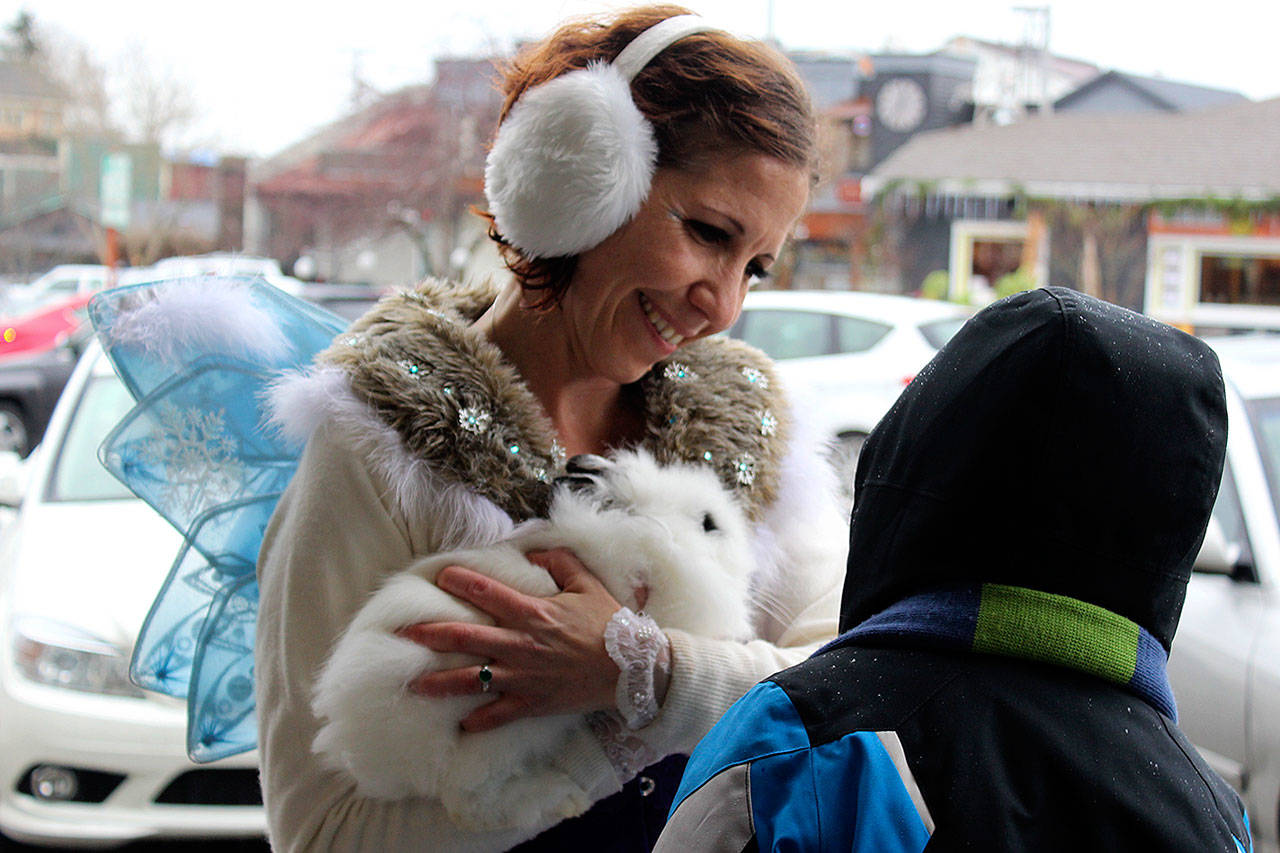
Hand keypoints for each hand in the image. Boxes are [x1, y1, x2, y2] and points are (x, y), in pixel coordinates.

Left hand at [402, 548, 623, 731]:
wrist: (631, 669)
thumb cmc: (610, 625)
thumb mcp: (588, 584)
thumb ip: (560, 562)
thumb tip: (533, 553)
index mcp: (533, 613)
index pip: (488, 592)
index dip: (461, 582)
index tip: (440, 576)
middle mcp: (521, 645)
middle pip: (466, 637)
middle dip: (432, 634)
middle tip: (404, 633)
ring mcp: (524, 677)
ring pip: (472, 679)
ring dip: (440, 682)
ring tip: (413, 684)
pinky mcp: (532, 702)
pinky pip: (498, 714)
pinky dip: (478, 721)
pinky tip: (460, 725)